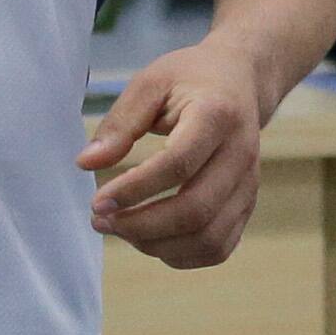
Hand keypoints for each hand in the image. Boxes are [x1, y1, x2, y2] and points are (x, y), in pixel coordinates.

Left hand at [75, 40, 267, 268]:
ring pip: (208, 238)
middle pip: (195, 210)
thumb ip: (120, 122)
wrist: (241, 82)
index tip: (97, 201)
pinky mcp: (247, 205)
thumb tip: (86, 164)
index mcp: (217, 116)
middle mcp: (240, 155)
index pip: (178, 164)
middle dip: (141, 226)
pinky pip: (218, 247)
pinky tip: (149, 240)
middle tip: (100, 221)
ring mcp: (249, 185)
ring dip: (158, 245)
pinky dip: (181, 255)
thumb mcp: (150, 83)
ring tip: (120, 230)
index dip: (135, 189)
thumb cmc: (190, 79)